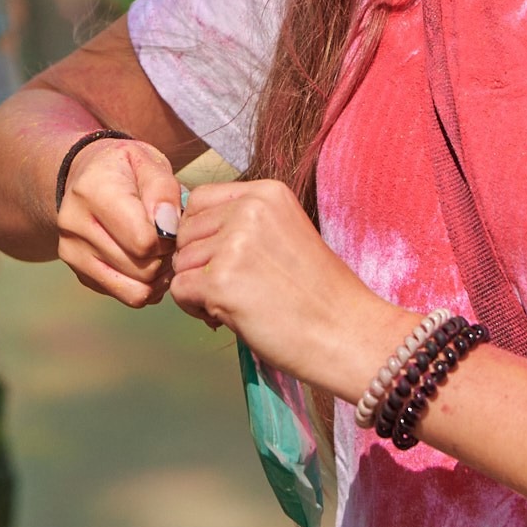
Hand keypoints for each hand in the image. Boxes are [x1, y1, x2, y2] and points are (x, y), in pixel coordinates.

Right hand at [56, 137, 184, 307]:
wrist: (86, 176)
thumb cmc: (125, 168)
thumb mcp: (147, 161)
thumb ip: (163, 189)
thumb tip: (168, 228)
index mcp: (92, 191)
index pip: (143, 240)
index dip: (169, 237)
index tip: (172, 222)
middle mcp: (74, 225)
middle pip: (142, 268)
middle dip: (166, 257)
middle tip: (171, 238)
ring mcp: (73, 253)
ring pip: (135, 291)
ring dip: (158, 275)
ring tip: (162, 251)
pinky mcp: (80, 274)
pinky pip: (126, 297)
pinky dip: (146, 285)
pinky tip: (148, 261)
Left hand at [170, 179, 413, 401]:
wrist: (347, 333)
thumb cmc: (318, 293)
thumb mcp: (285, 233)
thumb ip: (242, 224)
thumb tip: (184, 231)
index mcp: (266, 193)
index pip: (200, 199)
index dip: (201, 232)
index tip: (221, 258)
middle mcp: (248, 211)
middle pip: (185, 231)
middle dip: (197, 262)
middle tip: (230, 288)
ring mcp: (234, 245)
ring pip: (180, 262)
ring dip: (196, 287)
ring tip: (234, 304)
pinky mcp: (222, 283)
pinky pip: (179, 291)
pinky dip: (193, 309)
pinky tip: (224, 318)